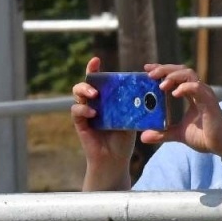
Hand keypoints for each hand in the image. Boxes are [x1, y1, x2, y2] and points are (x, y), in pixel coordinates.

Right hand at [70, 59, 135, 188]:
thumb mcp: (131, 119)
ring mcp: (85, 112)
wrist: (115, 159)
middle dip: (88, 78)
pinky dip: (83, 110)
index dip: (94, 68)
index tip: (96, 60)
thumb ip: (133, 105)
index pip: (98, 79)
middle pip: (85, 83)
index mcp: (105, 98)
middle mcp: (93, 102)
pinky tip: (93, 114)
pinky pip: (76, 112)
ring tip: (95, 96)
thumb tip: (145, 91)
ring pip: (77, 94)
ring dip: (84, 91)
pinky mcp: (80, 123)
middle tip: (98, 85)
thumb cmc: (124, 139)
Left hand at [141, 62, 221, 156]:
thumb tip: (143, 136)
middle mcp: (198, 90)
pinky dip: (185, 87)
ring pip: (188, 74)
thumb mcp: (178, 133)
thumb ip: (162, 133)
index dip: (162, 70)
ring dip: (173, 76)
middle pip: (180, 70)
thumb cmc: (205, 136)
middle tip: (149, 74)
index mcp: (191, 93)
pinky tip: (174, 93)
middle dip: (164, 69)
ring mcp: (204, 94)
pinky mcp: (209, 101)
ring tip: (161, 85)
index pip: (175, 75)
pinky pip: (197, 87)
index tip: (147, 70)